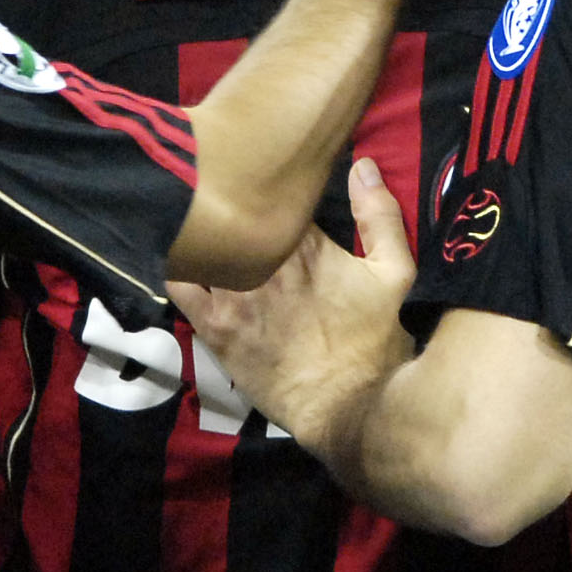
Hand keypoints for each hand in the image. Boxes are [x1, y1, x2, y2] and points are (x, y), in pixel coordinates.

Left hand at [169, 158, 414, 448]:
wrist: (350, 406)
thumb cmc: (376, 339)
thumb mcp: (395, 273)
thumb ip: (379, 216)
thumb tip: (362, 164)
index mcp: (304, 241)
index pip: (273, 195)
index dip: (267, 187)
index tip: (265, 183)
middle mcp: (262, 261)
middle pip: (231, 215)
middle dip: (228, 202)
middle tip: (226, 196)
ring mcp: (233, 294)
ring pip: (200, 243)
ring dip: (198, 230)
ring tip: (194, 219)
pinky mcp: (214, 326)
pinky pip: (179, 285)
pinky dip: (175, 265)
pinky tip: (177, 257)